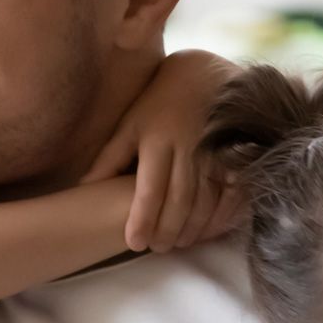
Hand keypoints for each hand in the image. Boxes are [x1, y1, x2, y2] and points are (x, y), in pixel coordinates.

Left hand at [82, 49, 242, 252]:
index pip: (149, 189)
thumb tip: (84, 188)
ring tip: (178, 243)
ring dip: (193, 228)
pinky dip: (221, 216)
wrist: (206, 73)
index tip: (134, 243)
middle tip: (157, 249)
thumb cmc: (159, 103)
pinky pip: (232, 193)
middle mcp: (189, 147)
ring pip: (206, 201)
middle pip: (179, 201)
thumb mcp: (131, 125)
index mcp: (158, 140)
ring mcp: (217, 152)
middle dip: (167, 230)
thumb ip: (110, 158)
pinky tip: (209, 230)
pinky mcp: (238, 155)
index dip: (142, 219)